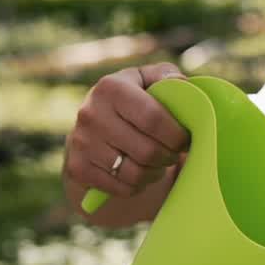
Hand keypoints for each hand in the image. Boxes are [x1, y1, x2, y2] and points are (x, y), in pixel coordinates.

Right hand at [65, 63, 189, 203]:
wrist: (94, 121)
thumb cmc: (134, 98)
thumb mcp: (148, 79)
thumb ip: (167, 76)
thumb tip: (181, 83)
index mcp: (111, 88)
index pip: (153, 118)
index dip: (176, 134)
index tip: (185, 139)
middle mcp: (91, 114)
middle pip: (147, 151)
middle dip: (169, 156)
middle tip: (174, 152)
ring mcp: (82, 143)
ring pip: (136, 174)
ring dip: (156, 172)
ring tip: (158, 161)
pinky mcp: (79, 168)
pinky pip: (122, 188)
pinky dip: (139, 185)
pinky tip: (140, 171)